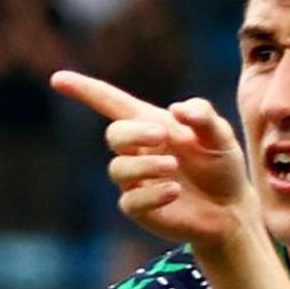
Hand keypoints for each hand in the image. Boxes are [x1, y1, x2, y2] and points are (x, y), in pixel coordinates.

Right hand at [54, 72, 257, 251]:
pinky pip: (130, 201)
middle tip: (162, 136)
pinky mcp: (139, 209)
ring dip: (145, 164)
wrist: (231, 208)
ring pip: (119, 169)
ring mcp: (135, 181)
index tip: (57, 79)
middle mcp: (138, 151)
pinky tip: (173, 191)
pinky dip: (152, 194)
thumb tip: (177, 110)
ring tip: (174, 168)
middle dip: (133, 133)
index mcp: (151, 124)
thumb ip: (203, 117)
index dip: (84, 91)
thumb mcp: (220, 135)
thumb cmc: (221, 165)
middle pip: (114, 135)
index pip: (110, 103)